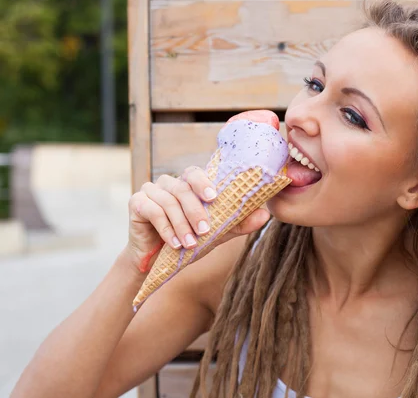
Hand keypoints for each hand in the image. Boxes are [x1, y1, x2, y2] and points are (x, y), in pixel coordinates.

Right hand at [125, 165, 269, 273]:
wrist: (156, 261)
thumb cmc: (187, 240)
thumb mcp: (216, 233)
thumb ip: (237, 223)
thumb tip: (265, 214)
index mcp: (187, 185)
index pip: (195, 172)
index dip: (203, 181)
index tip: (214, 197)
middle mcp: (169, 183)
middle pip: (182, 187)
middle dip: (195, 210)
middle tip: (205, 230)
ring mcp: (150, 190)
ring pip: (168, 201)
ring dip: (181, 224)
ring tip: (189, 243)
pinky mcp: (136, 203)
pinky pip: (152, 210)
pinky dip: (165, 228)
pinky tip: (174, 243)